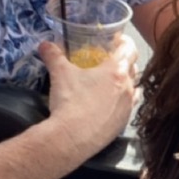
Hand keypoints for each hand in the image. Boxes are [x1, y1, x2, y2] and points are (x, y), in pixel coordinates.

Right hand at [39, 36, 138, 165]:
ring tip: (112, 82)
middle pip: (133, 68)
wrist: (72, 137)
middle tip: (110, 60)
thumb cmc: (70, 101)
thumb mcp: (60, 74)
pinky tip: (111, 103)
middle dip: (123, 61)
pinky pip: (128, 107)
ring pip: (134, 88)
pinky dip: (123, 101)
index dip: (124, 42)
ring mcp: (127, 107)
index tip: (116, 41)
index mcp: (116, 71)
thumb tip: (45, 45)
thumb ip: (53, 56)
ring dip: (126, 82)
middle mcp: (127, 87)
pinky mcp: (123, 124)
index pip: (129, 49)